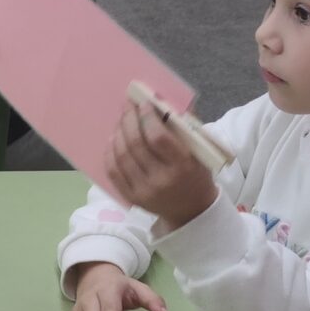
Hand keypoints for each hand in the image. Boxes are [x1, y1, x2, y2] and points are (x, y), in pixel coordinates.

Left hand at [105, 99, 217, 225]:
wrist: (192, 209)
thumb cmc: (196, 173)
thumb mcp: (199, 150)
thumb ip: (183, 126)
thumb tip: (161, 101)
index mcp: (182, 166)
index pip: (158, 137)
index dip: (147, 118)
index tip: (143, 103)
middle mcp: (161, 180)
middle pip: (136, 145)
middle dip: (129, 121)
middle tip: (127, 107)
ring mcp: (144, 191)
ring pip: (122, 156)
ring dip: (118, 133)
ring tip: (121, 121)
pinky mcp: (132, 198)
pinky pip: (114, 172)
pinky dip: (110, 152)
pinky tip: (113, 140)